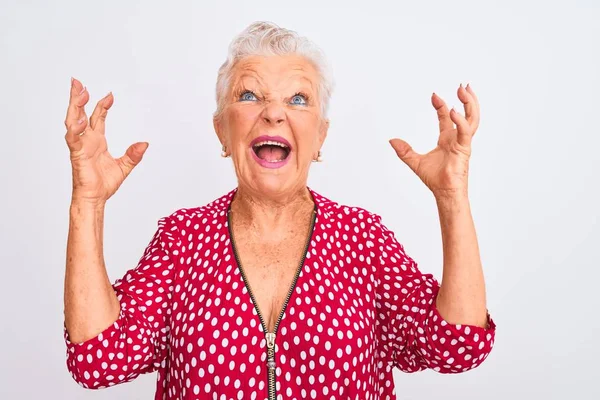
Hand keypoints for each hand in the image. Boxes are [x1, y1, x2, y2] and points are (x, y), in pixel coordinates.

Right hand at [64, 78, 148, 203]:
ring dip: (74, 106)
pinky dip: (75, 129)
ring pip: (73, 121)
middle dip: (78, 97)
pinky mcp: (77, 155)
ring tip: (78, 92)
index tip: (110, 95)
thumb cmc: (103, 184)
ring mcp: (80, 146)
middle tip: (77, 82)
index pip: (97, 117)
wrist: (95, 199)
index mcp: (96, 141)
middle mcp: (86, 141)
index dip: (102, 105)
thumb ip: (134, 154)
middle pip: (79, 113)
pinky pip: (73, 139)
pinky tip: (78, 119)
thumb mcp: (125, 166)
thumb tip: (145, 144)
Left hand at [390, 84, 479, 197]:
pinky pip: (465, 132)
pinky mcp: (465, 149)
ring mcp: (463, 143)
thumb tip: (392, 140)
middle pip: (466, 114)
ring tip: (464, 90)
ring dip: (470, 104)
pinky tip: (453, 110)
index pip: (446, 117)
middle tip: (462, 85)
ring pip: (472, 119)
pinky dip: (460, 121)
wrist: (444, 193)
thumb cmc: (435, 179)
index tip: (434, 95)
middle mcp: (457, 138)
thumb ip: (404, 151)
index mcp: (447, 139)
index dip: (441, 106)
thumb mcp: (415, 161)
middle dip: (465, 99)